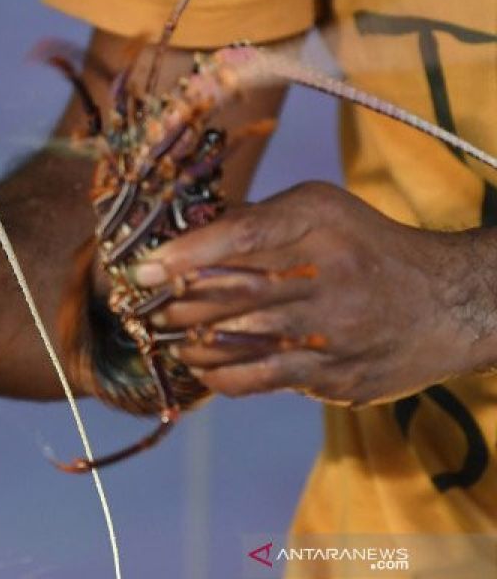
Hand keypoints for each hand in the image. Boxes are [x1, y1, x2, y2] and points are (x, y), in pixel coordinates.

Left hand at [131, 181, 491, 404]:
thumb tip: (178, 236)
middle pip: (231, 292)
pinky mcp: (337, 374)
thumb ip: (252, 219)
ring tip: (164, 335)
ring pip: (238, 340)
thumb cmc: (362, 245)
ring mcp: (334, 330)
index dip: (185, 254)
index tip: (144, 269)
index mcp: (318, 223)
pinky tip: (199, 365)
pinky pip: (259, 379)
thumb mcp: (318, 209)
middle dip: (174, 302)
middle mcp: (327, 275)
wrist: (447, 304)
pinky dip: (217, 375)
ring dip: (187, 341)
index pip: (242, 236)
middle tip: (141, 305)